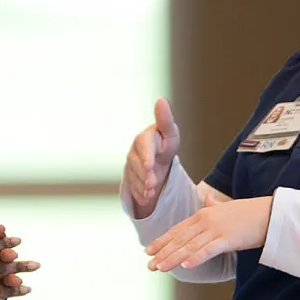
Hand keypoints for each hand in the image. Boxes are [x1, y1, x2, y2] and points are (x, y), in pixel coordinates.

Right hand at [125, 98, 181, 217]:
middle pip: (139, 165)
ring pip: (135, 177)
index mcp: (144, 138)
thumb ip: (165, 119)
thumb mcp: (170, 133)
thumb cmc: (165, 143)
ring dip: (143, 187)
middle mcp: (134, 151)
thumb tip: (161, 100)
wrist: (158, 159)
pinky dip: (140, 194)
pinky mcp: (129, 177)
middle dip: (146, 176)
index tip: (149, 166)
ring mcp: (130, 165)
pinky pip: (133, 187)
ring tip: (151, 194)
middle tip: (153, 186)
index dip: (147, 156)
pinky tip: (146, 199)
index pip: (144, 146)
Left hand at [145, 192, 271, 272]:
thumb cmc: (251, 212)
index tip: (149, 250)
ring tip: (160, 268)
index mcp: (204, 214)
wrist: (272, 212)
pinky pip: (209, 250)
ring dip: (173, 258)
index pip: (178, 229)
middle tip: (150, 265)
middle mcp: (206, 220)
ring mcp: (217, 229)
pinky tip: (185, 265)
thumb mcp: (228, 207)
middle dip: (163, 253)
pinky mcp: (229, 239)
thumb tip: (207, 197)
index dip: (162, 240)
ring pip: (190, 246)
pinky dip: (196, 257)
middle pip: (180, 239)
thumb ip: (213, 204)